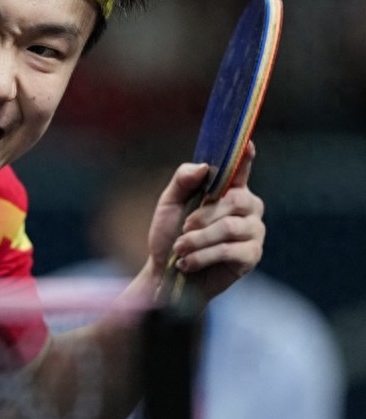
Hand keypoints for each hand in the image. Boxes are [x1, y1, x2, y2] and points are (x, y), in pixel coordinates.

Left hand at [147, 142, 265, 299]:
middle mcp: (247, 207)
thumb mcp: (168, 204)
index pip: (240, 169)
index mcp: (228, 190)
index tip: (248, 143)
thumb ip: (183, 181)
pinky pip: (230, 250)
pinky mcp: (251, 256)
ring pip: (229, 227)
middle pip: (234, 200)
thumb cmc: (169, 235)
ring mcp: (253, 232)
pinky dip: (202, 256)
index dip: (245, 156)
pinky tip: (188, 263)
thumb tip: (204, 167)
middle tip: (184, 229)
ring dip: (197, 240)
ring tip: (180, 249)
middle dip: (202, 216)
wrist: (166, 275)